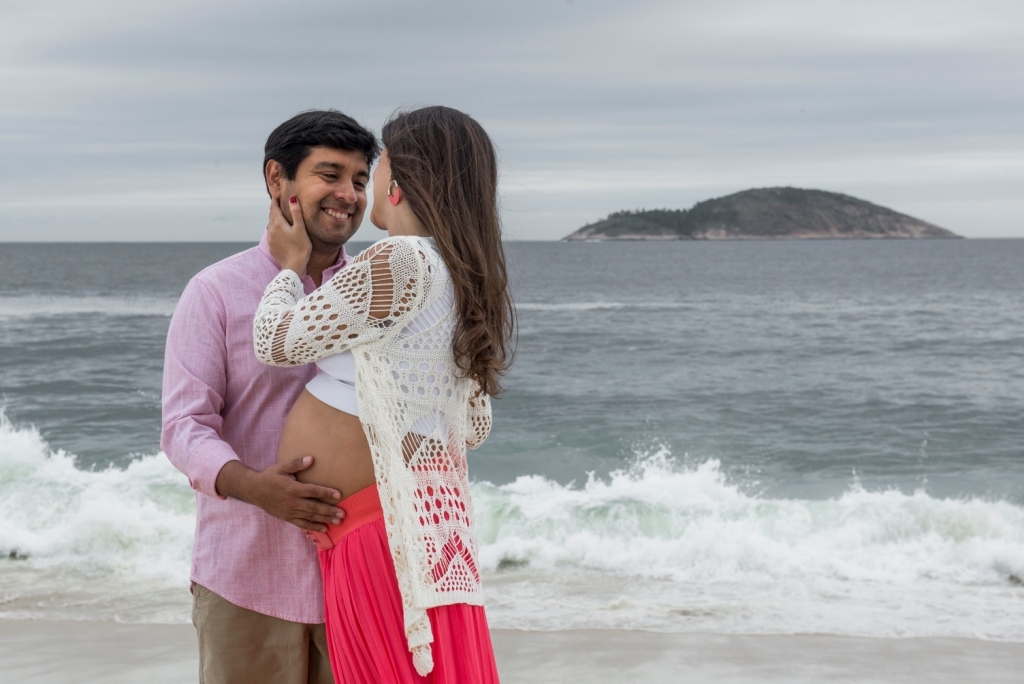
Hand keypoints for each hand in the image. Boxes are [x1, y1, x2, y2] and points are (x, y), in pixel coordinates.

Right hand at [215, 457, 343, 531]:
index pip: (313, 491)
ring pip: (310, 517)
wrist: (254, 490)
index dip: (326, 492)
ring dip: (325, 520)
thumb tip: (311, 459)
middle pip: (314, 507)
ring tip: (338, 521)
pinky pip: (302, 524)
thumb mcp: (281, 467)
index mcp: (292, 488)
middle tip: (343, 514)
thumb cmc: (270, 476)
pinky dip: (313, 527)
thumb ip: (296, 463)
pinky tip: (324, 528)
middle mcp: (292, 502)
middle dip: (329, 511)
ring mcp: (290, 512)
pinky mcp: (287, 518)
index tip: (339, 494)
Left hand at [268, 196, 311, 274]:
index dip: (275, 200)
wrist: (293, 266)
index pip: (274, 208)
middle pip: (271, 215)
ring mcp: (270, 239)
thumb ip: (296, 213)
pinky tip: (279, 231)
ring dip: (274, 218)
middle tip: (278, 202)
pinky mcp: (271, 246)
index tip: (277, 194)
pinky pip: (272, 233)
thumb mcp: (300, 228)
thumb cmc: (300, 247)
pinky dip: (275, 228)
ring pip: (271, 224)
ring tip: (279, 215)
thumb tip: (292, 199)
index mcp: (278, 224)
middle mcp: (272, 230)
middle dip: (274, 208)